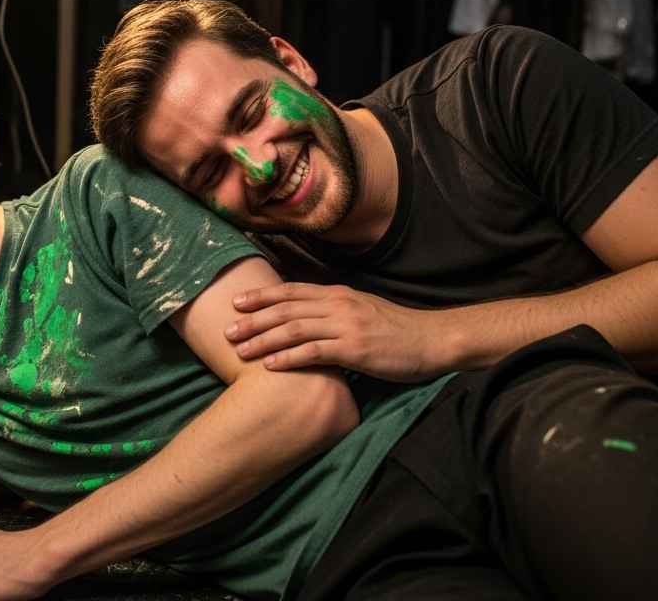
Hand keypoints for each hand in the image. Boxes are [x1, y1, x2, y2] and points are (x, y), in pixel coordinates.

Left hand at [226, 282, 454, 381]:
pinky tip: (270, 366)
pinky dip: (289, 358)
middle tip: (226, 329)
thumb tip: (306, 316)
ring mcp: (346, 326)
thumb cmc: (396, 330)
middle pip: (286, 308)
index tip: (237, 302)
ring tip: (239, 350)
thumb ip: (334, 310)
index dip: (262, 296)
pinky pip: (314, 352)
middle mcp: (338, 305)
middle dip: (253, 319)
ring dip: (263, 340)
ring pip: (294, 329)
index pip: (291, 291)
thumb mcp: (362, 310)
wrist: (431, 340)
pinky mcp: (355, 349)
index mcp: (338, 294)